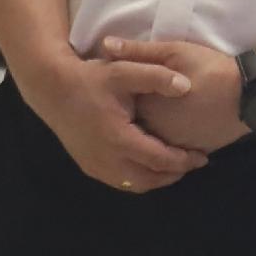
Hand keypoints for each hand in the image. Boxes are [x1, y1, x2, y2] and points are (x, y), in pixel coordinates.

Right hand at [17, 46, 207, 191]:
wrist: (52, 89)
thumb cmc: (90, 79)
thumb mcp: (123, 70)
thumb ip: (156, 76)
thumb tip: (187, 85)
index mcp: (118, 139)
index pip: (159, 160)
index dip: (184, 161)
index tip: (203, 157)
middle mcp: (107, 159)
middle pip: (149, 179)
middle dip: (174, 174)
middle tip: (193, 163)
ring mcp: (96, 166)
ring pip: (135, 184)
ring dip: (157, 179)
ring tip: (176, 165)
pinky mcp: (89, 167)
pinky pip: (120, 181)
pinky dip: (140, 178)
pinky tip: (150, 165)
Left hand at [100, 36, 248, 152]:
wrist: (249, 93)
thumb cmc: (209, 68)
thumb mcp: (173, 51)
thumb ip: (138, 51)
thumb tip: (105, 45)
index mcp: (147, 105)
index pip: (123, 104)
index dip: (126, 94)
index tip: (129, 86)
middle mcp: (156, 130)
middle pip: (137, 124)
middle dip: (139, 113)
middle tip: (147, 99)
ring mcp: (175, 144)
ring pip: (155, 139)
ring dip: (156, 128)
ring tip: (167, 111)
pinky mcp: (193, 151)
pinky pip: (175, 148)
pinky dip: (174, 138)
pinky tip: (182, 122)